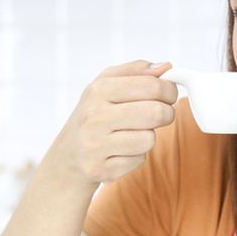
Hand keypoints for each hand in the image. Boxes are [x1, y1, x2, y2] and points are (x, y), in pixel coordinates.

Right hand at [47, 60, 178, 186]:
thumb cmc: (95, 114)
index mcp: (99, 90)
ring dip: (148, 137)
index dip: (169, 91)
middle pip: (155, 113)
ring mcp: (95, 144)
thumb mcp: (107, 85)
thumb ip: (137, 71)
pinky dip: (135, 157)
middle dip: (166, 114)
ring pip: (149, 139)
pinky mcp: (99, 169)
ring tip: (133, 134)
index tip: (167, 97)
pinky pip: (138, 160)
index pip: (152, 85)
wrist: (67, 155)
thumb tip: (166, 66)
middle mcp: (94, 116)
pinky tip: (121, 152)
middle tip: (159, 116)